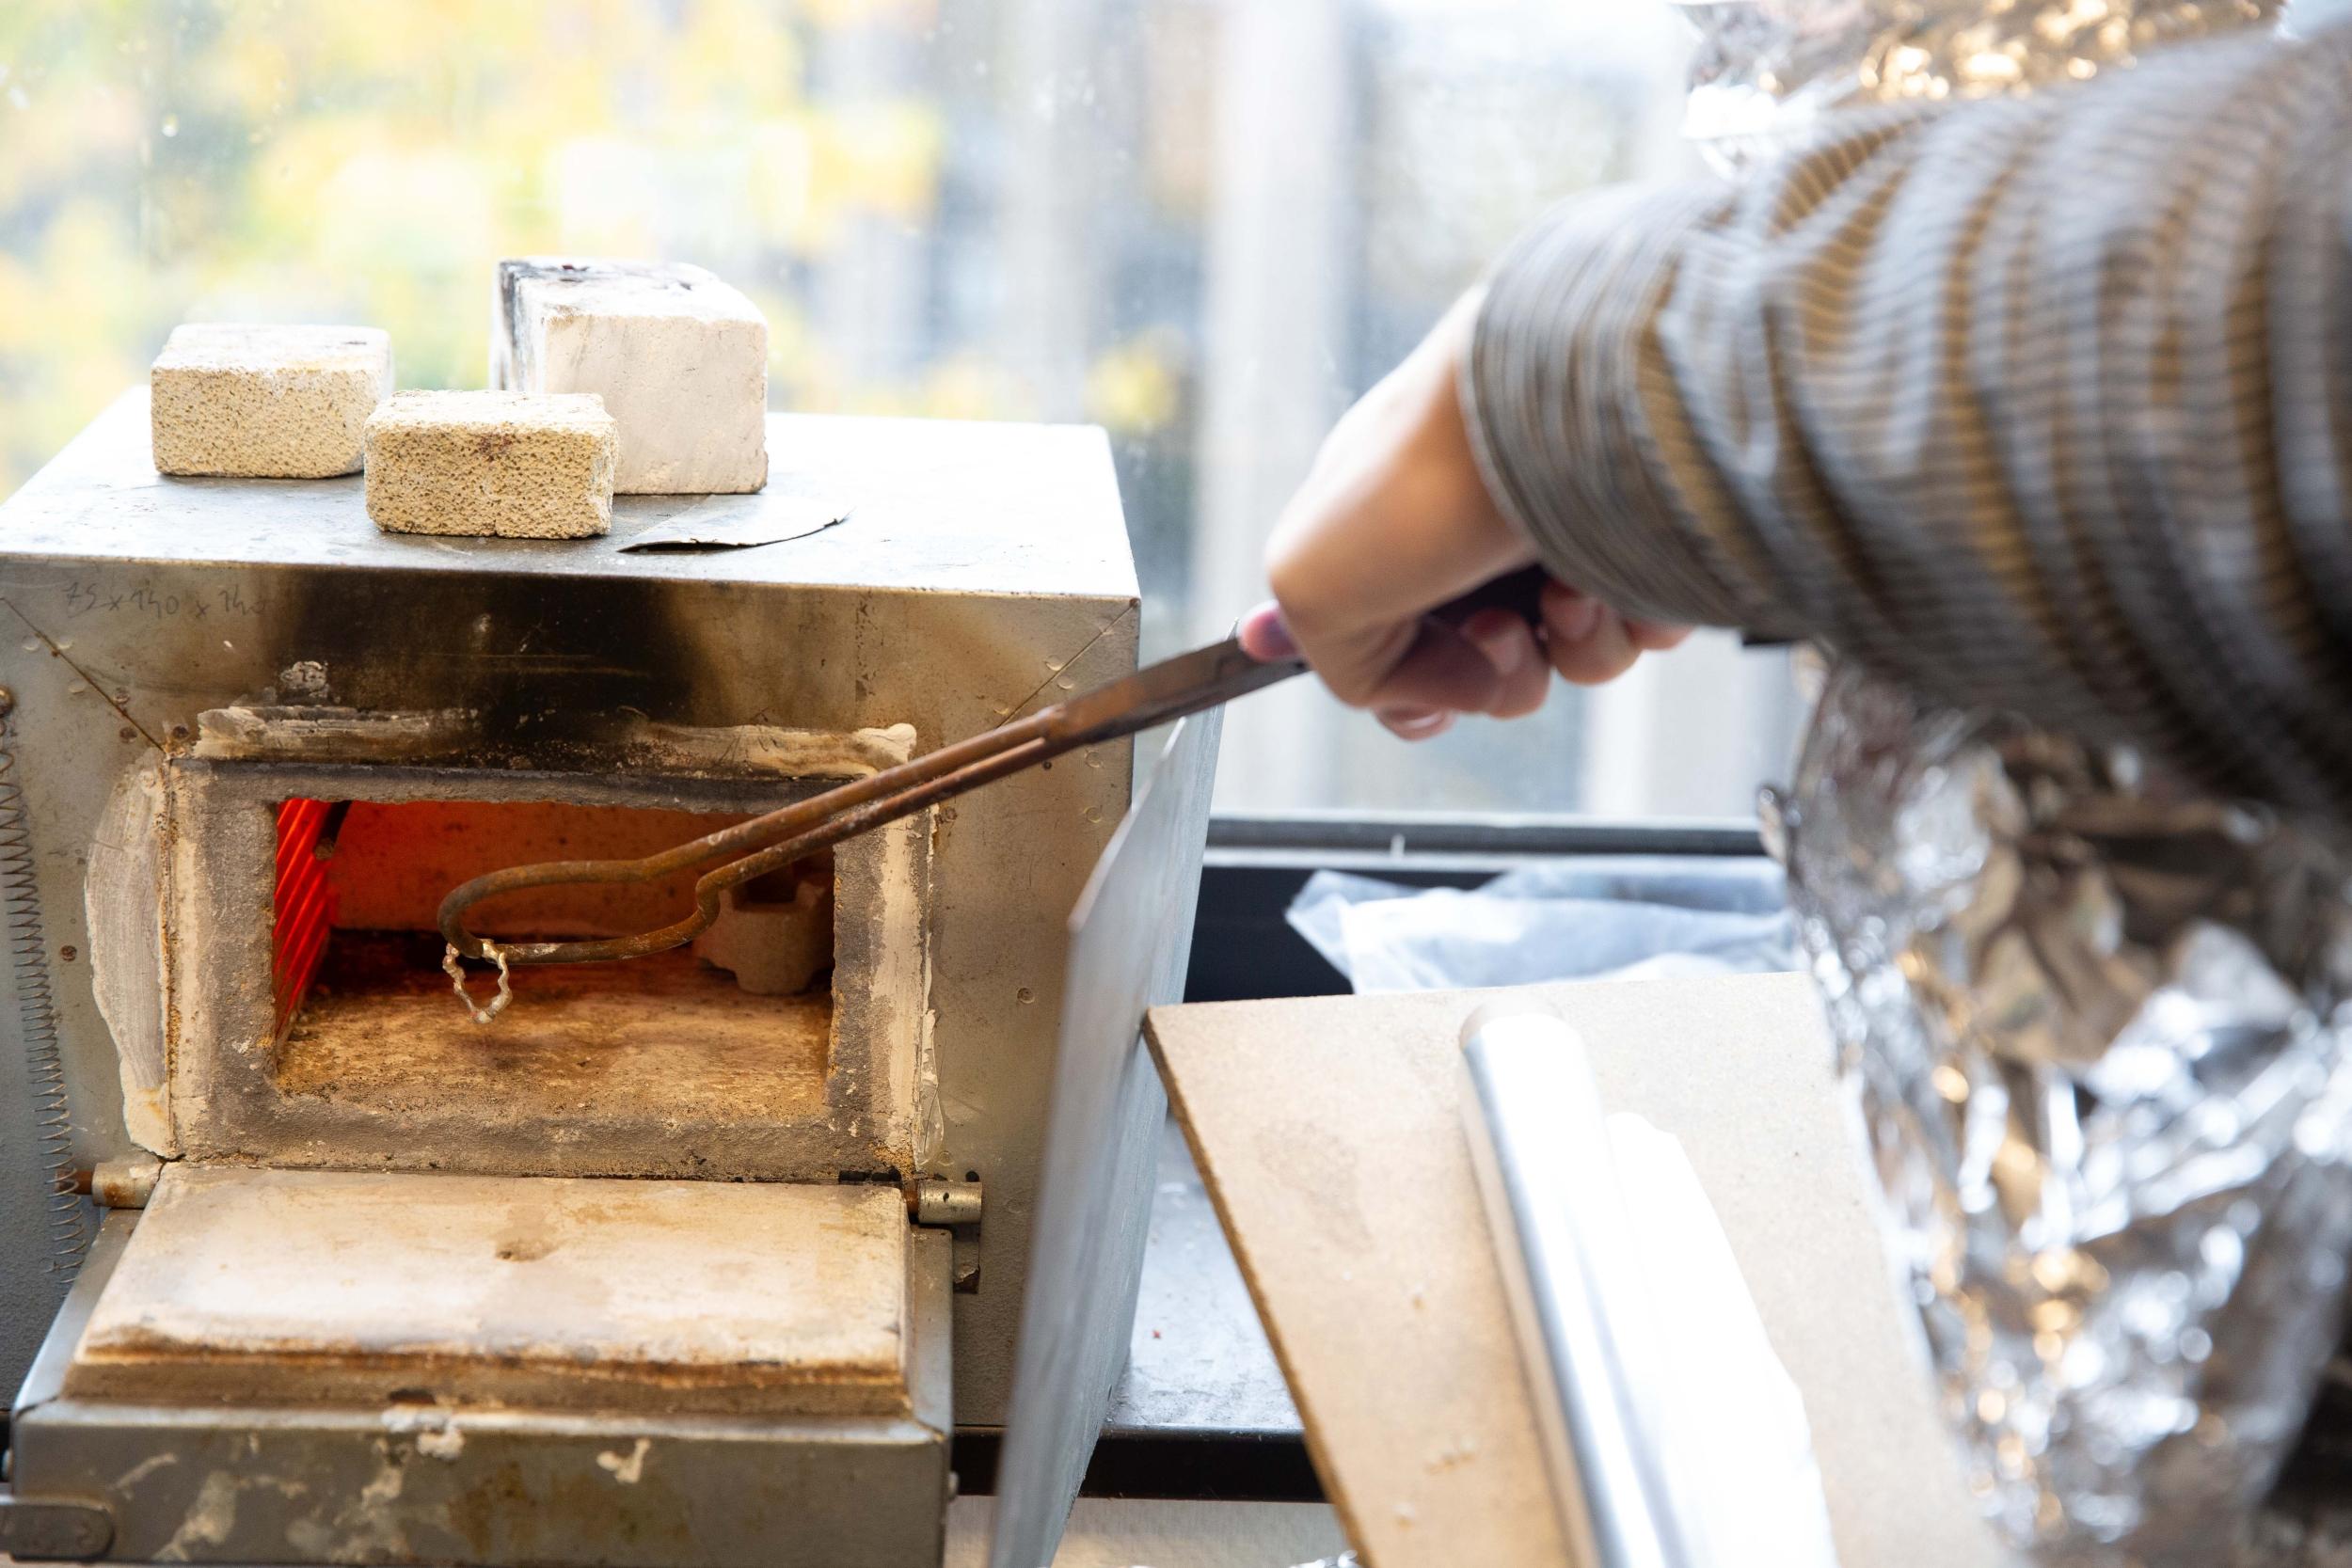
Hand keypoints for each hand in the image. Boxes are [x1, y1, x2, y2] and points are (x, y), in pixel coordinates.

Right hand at [1240, 291, 1687, 739]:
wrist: (1557, 397)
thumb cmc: (1421, 474)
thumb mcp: (1310, 588)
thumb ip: (1342, 666)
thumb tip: (1453, 691)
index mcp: (1393, 524)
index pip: (1399, 635)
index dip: (1415, 686)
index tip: (1432, 693)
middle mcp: (1480, 527)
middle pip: (1494, 666)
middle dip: (1499, 675)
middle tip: (1504, 629)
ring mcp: (1568, 531)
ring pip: (1575, 658)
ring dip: (1572, 652)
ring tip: (1569, 595)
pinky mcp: (1651, 535)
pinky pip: (1648, 625)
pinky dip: (1634, 623)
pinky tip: (1616, 577)